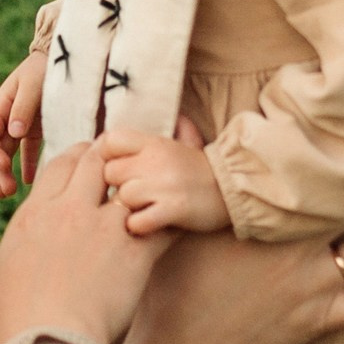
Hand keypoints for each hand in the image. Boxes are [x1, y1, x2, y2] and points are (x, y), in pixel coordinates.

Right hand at [0, 52, 47, 199]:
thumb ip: (24, 107)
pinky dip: (29, 166)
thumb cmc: (48, 66)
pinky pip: (30, 151)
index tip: (3, 167)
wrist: (70, 57)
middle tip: (5, 191)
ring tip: (7, 194)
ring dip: (7, 173)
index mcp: (2, 104)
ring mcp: (23, 124)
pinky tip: (30, 181)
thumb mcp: (34, 83)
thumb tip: (13, 133)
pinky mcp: (40, 129)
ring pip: (9, 154)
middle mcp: (9, 117)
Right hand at [0, 141, 167, 343]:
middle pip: (96, 163)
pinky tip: (178, 221)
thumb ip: (22, 243)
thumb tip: (26, 242)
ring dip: (142, 186)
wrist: (46, 342)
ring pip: (132, 186)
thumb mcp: (6, 269)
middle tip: (122, 165)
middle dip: (110, 159)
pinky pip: (163, 224)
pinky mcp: (135, 254)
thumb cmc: (16, 318)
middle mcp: (70, 211)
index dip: (76, 158)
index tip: (85, 161)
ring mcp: (105, 229)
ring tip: (152, 188)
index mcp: (35, 213)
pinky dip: (171, 220)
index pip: (60, 165)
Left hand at [100, 130, 229, 237]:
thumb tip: (175, 116)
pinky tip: (149, 224)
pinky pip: (137, 221)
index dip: (108, 156)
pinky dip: (139, 226)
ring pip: (122, 198)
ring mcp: (164, 185)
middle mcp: (156, 160)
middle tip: (132, 193)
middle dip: (118, 185)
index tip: (119, 168)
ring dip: (129, 208)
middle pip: (110, 172)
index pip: (110, 140)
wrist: (236, 190)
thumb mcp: (188, 143)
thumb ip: (176, 128)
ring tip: (143, 209)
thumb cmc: (204, 170)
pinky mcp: (173, 210)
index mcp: (155, 142)